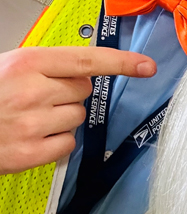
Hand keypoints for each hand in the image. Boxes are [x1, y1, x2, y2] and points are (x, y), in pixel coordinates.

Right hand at [0, 46, 155, 173]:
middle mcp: (33, 91)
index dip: (122, 63)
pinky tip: (32, 136)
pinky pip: (67, 144)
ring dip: (62, 118)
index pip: (88, 60)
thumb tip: (85, 72)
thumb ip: (46, 66)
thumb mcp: (9, 67)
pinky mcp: (29, 153)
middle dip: (69, 93)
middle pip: (84, 91)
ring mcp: (32, 124)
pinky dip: (56, 142)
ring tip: (32, 117)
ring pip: (78, 118)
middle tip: (40, 96)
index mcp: (28, 62)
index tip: (146, 66)